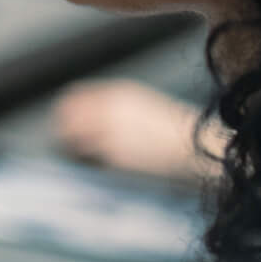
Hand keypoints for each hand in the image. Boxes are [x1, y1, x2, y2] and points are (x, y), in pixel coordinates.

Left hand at [51, 78, 224, 182]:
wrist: (197, 148)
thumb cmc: (174, 132)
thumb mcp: (144, 108)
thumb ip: (116, 109)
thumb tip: (87, 119)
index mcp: (118, 93)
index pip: (73, 97)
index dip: (65, 113)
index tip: (64, 125)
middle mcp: (110, 108)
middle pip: (65, 116)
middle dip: (63, 131)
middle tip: (67, 146)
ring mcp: (110, 131)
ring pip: (70, 138)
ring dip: (70, 149)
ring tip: (83, 159)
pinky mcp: (114, 155)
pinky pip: (87, 158)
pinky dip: (87, 163)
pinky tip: (100, 168)